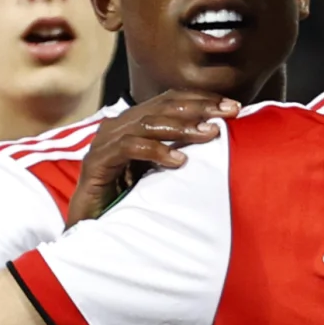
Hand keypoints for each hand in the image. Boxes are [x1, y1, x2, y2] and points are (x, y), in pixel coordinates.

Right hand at [69, 91, 233, 221]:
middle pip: (163, 106)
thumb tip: (216, 141)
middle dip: (199, 108)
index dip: (202, 100)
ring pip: (148, 123)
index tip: (233, 106)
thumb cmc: (126, 199)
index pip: (171, 100)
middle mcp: (119, 125)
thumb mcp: (158, 171)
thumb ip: (178, 152)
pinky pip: (129, 147)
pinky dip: (156, 151)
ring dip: (182, 127)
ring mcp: (106, 141)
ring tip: (208, 134)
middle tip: (229, 112)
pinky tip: (178, 160)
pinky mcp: (97, 161)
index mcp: (134, 123)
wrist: (89, 224)